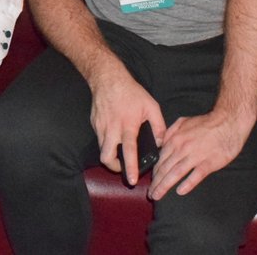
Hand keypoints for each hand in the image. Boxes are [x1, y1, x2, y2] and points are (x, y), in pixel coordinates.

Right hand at [87, 63, 165, 184]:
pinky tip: (114, 136)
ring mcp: (100, 127)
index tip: (132, 180)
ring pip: (101, 149)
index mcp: (127, 125)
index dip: (130, 166)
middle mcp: (112, 128)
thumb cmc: (131, 92)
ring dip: (110, 156)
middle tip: (123, 169)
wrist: (107, 78)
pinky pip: (99, 138)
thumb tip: (162, 143)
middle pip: (106, 156)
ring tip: (119, 155)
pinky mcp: (94, 123)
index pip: (128, 150)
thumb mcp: (151, 106)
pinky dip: (106, 142)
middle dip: (114, 167)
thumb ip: (159, 126)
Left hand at [148, 109, 249, 199]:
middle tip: (151, 194)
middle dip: (156, 183)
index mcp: (175, 139)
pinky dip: (187, 184)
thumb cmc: (206, 123)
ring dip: (165, 186)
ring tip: (158, 195)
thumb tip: (160, 143)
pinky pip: (195, 175)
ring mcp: (195, 156)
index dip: (153, 172)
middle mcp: (182, 148)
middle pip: (165, 168)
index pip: (160, 159)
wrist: (227, 122)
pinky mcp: (209, 163)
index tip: (150, 182)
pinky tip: (180, 191)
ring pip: (176, 173)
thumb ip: (170, 132)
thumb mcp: (183, 122)